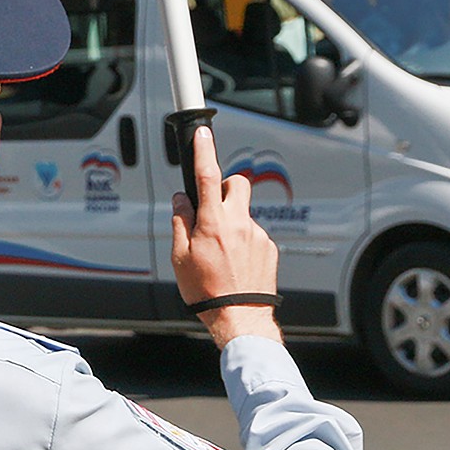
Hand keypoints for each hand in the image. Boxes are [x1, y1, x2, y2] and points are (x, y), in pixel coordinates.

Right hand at [171, 126, 282, 348]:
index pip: (207, 177)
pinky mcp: (270, 246)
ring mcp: (258, 233)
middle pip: (238, 184)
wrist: (239, 315)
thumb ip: (180, 222)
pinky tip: (236, 263)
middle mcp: (239, 222)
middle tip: (213, 206)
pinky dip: (243, 241)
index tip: (202, 134)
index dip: (203, 152)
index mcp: (213, 222)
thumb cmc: (206, 289)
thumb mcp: (180, 257)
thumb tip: (182, 200)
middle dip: (226, 187)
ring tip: (222, 253)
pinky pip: (253, 233)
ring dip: (231, 222)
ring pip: (244, 212)